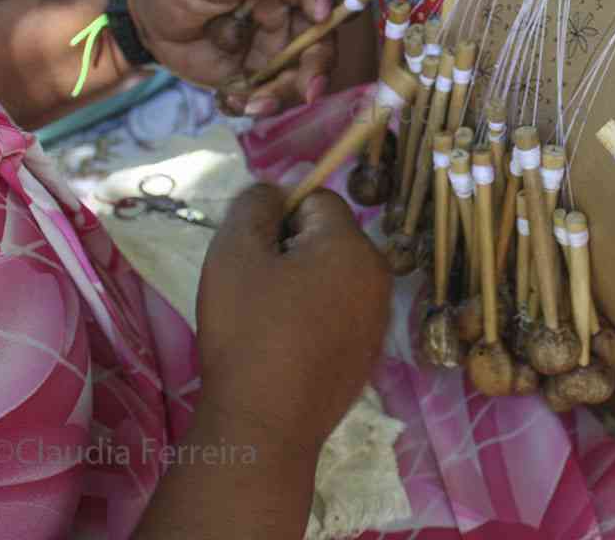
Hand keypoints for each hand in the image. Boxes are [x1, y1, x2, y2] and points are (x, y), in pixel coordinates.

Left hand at [127, 0, 336, 117]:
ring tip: (249, 104)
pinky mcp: (257, 79)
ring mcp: (273, 51)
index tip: (320, 15)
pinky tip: (227, 103)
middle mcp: (283, 17)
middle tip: (309, 90)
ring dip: (281, 95)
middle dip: (318, 67)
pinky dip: (251, 106)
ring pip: (297, 77)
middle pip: (318, 40)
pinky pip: (266, 98)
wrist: (147, 25)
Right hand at [196, 185, 391, 449]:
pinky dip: (313, 318)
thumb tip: (276, 190)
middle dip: (292, 250)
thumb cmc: (247, 331)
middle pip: (330, 238)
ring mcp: (378, 319)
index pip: (318, 200)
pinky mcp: (368, 353)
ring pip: (333, 277)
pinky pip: (338, 314)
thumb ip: (255, 204)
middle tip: (256, 286)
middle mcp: (379, 277)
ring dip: (302, 284)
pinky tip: (285, 346)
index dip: (279, 217)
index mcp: (354, 246)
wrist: (264, 424)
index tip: (253, 252)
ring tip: (267, 319)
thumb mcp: (235, 251)